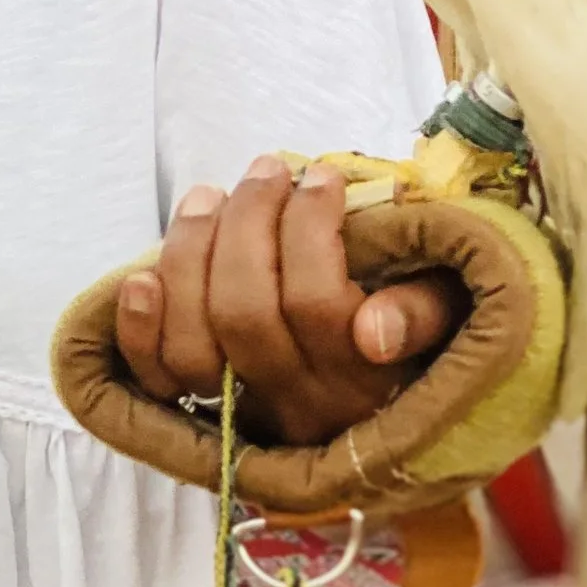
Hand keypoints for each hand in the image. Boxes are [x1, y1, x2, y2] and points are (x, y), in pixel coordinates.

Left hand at [116, 153, 463, 447]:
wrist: (383, 404)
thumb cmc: (417, 335)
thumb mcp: (446, 316)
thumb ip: (422, 315)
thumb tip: (372, 330)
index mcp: (362, 378)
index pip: (316, 303)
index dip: (308, 227)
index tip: (319, 177)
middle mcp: (300, 401)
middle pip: (245, 313)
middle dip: (246, 223)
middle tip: (264, 171)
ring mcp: (247, 411)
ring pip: (194, 343)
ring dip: (189, 256)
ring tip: (208, 196)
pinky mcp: (202, 416)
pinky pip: (157, 382)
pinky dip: (140, 328)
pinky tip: (142, 276)